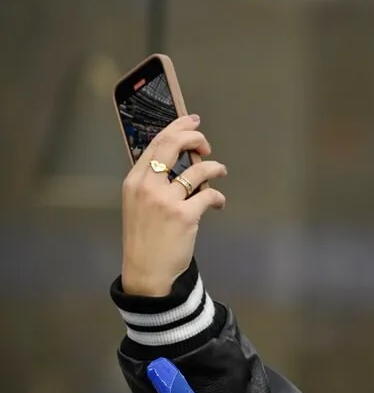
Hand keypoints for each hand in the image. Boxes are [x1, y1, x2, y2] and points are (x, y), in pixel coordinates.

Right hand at [121, 114, 227, 295]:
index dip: (178, 127)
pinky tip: (218, 202)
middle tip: (207, 146)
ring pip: (198, 169)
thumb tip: (182, 159)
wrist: (147, 271)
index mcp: (134, 180)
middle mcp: (147, 186)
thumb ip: (154, 181)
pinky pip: (209, 194)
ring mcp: (165, 200)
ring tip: (220, 172)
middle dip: (195, 137)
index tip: (193, 121)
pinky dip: (218, 196)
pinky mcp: (184, 215)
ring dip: (215, 168)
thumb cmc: (146, 237)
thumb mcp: (139, 204)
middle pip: (173, 145)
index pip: (157, 142)